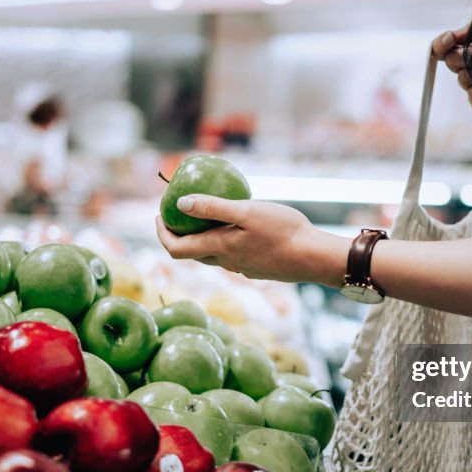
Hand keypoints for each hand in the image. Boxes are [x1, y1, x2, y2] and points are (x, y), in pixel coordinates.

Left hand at [155, 195, 347, 285]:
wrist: (313, 257)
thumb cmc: (283, 231)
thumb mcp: (247, 211)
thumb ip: (213, 207)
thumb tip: (181, 204)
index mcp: (219, 249)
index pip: (176, 249)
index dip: (161, 235)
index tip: (158, 216)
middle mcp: (226, 263)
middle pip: (191, 254)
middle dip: (178, 235)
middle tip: (176, 214)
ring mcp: (242, 268)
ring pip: (212, 256)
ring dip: (200, 239)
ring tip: (205, 217)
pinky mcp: (257, 268)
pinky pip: (231, 256)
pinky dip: (223, 241)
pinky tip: (237, 227)